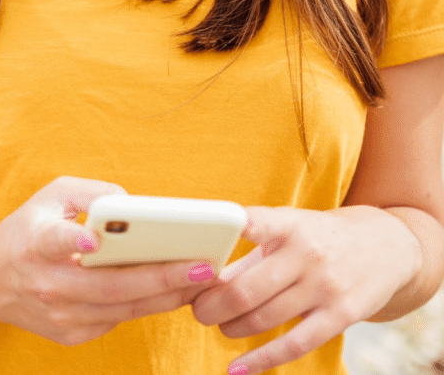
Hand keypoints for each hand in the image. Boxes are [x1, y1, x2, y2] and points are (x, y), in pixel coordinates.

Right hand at [0, 176, 218, 345]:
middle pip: (109, 286)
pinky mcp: (70, 334)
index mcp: (34, 243)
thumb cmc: (25, 231)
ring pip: (122, 309)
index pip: (52, 242)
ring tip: (202, 279)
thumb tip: (133, 205)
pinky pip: (118, 320)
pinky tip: (176, 291)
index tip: (91, 239)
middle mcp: (46, 284)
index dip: (72, 240)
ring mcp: (59, 315)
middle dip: (160, 277)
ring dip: (166, 296)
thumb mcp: (48, 197)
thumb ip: (90, 191)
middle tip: (201, 266)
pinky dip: (148, 306)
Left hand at [191, 205, 421, 373]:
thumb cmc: (317, 236)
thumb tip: (199, 281)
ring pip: (264, 318)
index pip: (260, 224)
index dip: (233, 229)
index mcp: (289, 225)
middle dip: (212, 306)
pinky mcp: (341, 315)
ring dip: (231, 327)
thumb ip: (247, 253)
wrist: (387, 247)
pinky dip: (261, 360)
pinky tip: (237, 368)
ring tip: (219, 325)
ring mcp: (326, 286)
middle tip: (198, 310)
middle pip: (246, 289)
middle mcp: (308, 254)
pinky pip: (294, 344)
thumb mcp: (287, 229)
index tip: (208, 240)